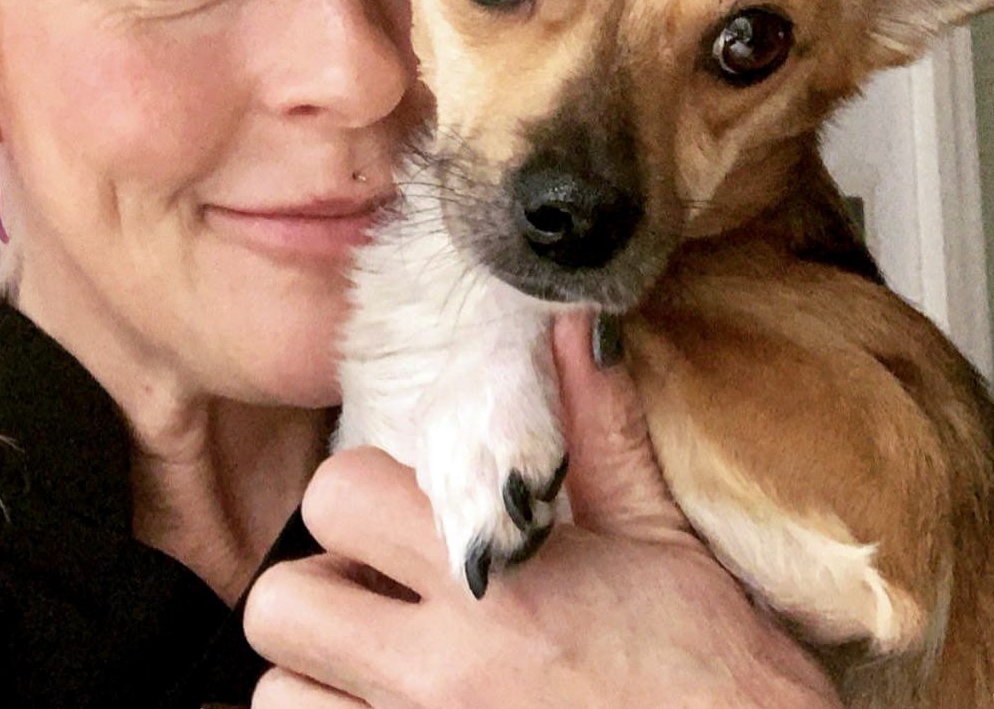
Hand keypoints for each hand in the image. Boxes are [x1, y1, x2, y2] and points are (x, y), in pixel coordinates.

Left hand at [245, 312, 839, 707]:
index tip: (408, 518)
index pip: (337, 495)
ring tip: (390, 672)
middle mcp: (435, 674)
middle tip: (386, 597)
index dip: (365, 496)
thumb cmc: (715, 672)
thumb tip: (578, 322)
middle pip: (281, 601)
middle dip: (325, 586)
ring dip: (322, 676)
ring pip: (278, 695)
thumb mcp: (661, 540)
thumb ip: (599, 428)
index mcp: (494, 581)